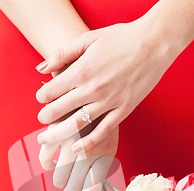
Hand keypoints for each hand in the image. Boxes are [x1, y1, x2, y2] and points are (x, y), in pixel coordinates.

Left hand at [35, 20, 180, 153]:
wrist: (153, 44)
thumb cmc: (121, 38)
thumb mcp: (88, 39)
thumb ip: (62, 54)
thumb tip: (40, 68)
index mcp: (81, 70)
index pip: (51, 91)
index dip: (42, 97)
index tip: (41, 98)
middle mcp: (92, 89)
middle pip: (60, 110)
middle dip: (46, 117)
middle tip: (41, 120)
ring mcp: (109, 102)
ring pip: (77, 125)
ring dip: (58, 134)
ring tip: (47, 139)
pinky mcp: (123, 110)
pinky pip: (102, 131)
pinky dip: (87, 142)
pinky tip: (75, 149)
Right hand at [38, 119, 118, 190]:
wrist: (95, 89)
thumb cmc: (103, 120)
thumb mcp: (108, 142)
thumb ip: (100, 164)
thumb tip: (89, 189)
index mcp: (103, 155)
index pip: (92, 189)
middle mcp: (86, 152)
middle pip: (74, 186)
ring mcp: (69, 143)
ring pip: (59, 175)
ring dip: (59, 180)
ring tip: (61, 180)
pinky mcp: (55, 133)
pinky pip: (45, 159)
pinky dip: (47, 164)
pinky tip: (50, 163)